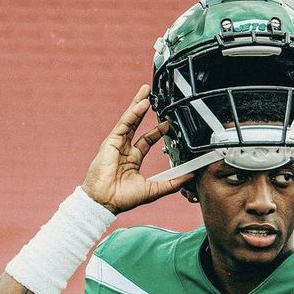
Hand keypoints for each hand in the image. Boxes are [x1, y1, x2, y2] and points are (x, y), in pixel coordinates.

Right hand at [81, 84, 190, 213]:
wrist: (105, 202)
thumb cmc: (123, 199)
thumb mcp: (153, 190)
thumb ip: (171, 183)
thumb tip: (189, 177)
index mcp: (133, 160)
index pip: (147, 141)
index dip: (157, 131)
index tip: (168, 124)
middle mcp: (124, 150)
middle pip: (136, 125)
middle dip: (145, 110)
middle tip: (153, 97)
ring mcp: (117, 144)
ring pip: (130, 120)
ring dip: (138, 105)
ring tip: (147, 91)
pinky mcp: (111, 142)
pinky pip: (124, 124)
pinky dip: (133, 113)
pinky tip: (142, 104)